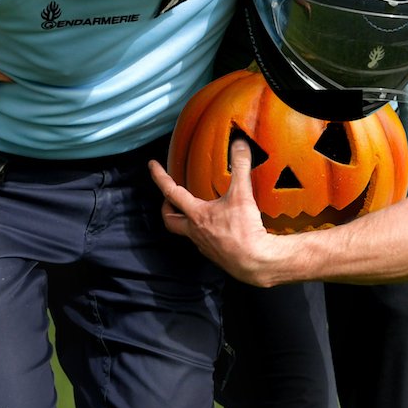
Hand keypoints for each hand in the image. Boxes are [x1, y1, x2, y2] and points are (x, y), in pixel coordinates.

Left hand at [148, 139, 290, 286]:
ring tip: (192, 210)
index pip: (171, 192)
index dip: (159, 177)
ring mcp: (203, 244)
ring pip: (185, 231)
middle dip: (166, 206)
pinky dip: (203, 231)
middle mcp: (195, 231)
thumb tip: (239, 145)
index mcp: (197, 215)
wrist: (255, 262)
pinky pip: (202, 240)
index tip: (152, 166)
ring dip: (184, 219)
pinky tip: (215, 226)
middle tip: (168, 197)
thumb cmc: (244, 232)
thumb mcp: (242, 195)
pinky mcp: (215, 254)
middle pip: (169, 219)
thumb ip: (240, 167)